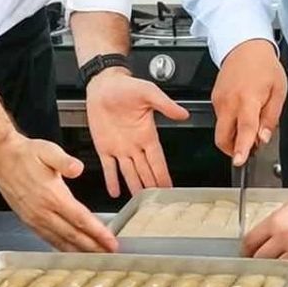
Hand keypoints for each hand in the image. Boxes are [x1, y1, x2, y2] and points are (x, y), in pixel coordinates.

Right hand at [0, 132, 116, 251]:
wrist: (0, 159)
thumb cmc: (25, 154)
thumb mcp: (47, 150)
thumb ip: (64, 161)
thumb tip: (77, 168)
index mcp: (52, 196)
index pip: (80, 218)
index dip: (97, 232)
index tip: (111, 241)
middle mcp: (43, 211)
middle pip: (73, 235)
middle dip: (93, 246)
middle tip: (110, 254)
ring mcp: (34, 218)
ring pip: (60, 240)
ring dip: (78, 250)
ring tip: (94, 256)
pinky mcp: (27, 220)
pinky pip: (47, 238)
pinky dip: (61, 247)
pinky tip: (69, 250)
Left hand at [87, 68, 189, 195]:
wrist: (104, 84)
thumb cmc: (126, 86)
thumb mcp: (148, 92)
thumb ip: (165, 105)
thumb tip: (183, 113)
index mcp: (147, 134)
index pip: (157, 160)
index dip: (163, 175)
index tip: (170, 188)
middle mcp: (135, 144)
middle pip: (145, 170)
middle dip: (152, 186)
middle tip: (157, 202)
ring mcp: (119, 147)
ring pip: (129, 172)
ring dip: (134, 186)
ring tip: (139, 201)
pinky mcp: (104, 146)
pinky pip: (109, 167)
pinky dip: (111, 179)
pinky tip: (114, 191)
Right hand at [213, 40, 285, 165]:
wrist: (245, 46)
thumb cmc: (264, 66)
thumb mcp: (279, 91)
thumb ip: (271, 117)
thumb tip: (263, 138)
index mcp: (248, 99)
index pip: (244, 129)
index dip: (241, 147)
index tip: (239, 160)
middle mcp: (230, 101)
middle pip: (223, 137)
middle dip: (233, 149)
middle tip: (249, 146)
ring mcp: (219, 100)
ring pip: (221, 129)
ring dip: (233, 134)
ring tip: (250, 120)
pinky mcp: (214, 99)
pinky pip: (220, 118)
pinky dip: (230, 122)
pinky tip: (242, 110)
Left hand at [243, 181, 287, 278]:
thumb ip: (277, 221)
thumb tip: (267, 234)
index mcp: (277, 220)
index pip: (250, 241)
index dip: (246, 249)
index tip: (247, 252)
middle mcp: (285, 237)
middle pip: (261, 257)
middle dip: (259, 260)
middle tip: (261, 261)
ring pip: (278, 268)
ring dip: (278, 267)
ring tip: (280, 264)